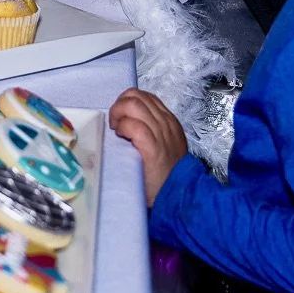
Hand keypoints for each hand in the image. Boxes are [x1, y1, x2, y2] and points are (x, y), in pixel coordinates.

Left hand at [111, 88, 188, 206]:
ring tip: (116, 130)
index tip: (121, 117)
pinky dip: (123, 127)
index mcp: (169, 121)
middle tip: (115, 123)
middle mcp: (166, 124)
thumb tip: (127, 121)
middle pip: (136, 96)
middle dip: (119, 105)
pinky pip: (134, 126)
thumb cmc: (166, 176)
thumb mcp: (164, 146)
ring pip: (133, 105)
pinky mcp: (153, 148)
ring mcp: (161, 134)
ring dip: (118, 114)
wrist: (179, 196)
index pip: (145, 96)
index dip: (127, 101)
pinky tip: (121, 137)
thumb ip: (151, 131)